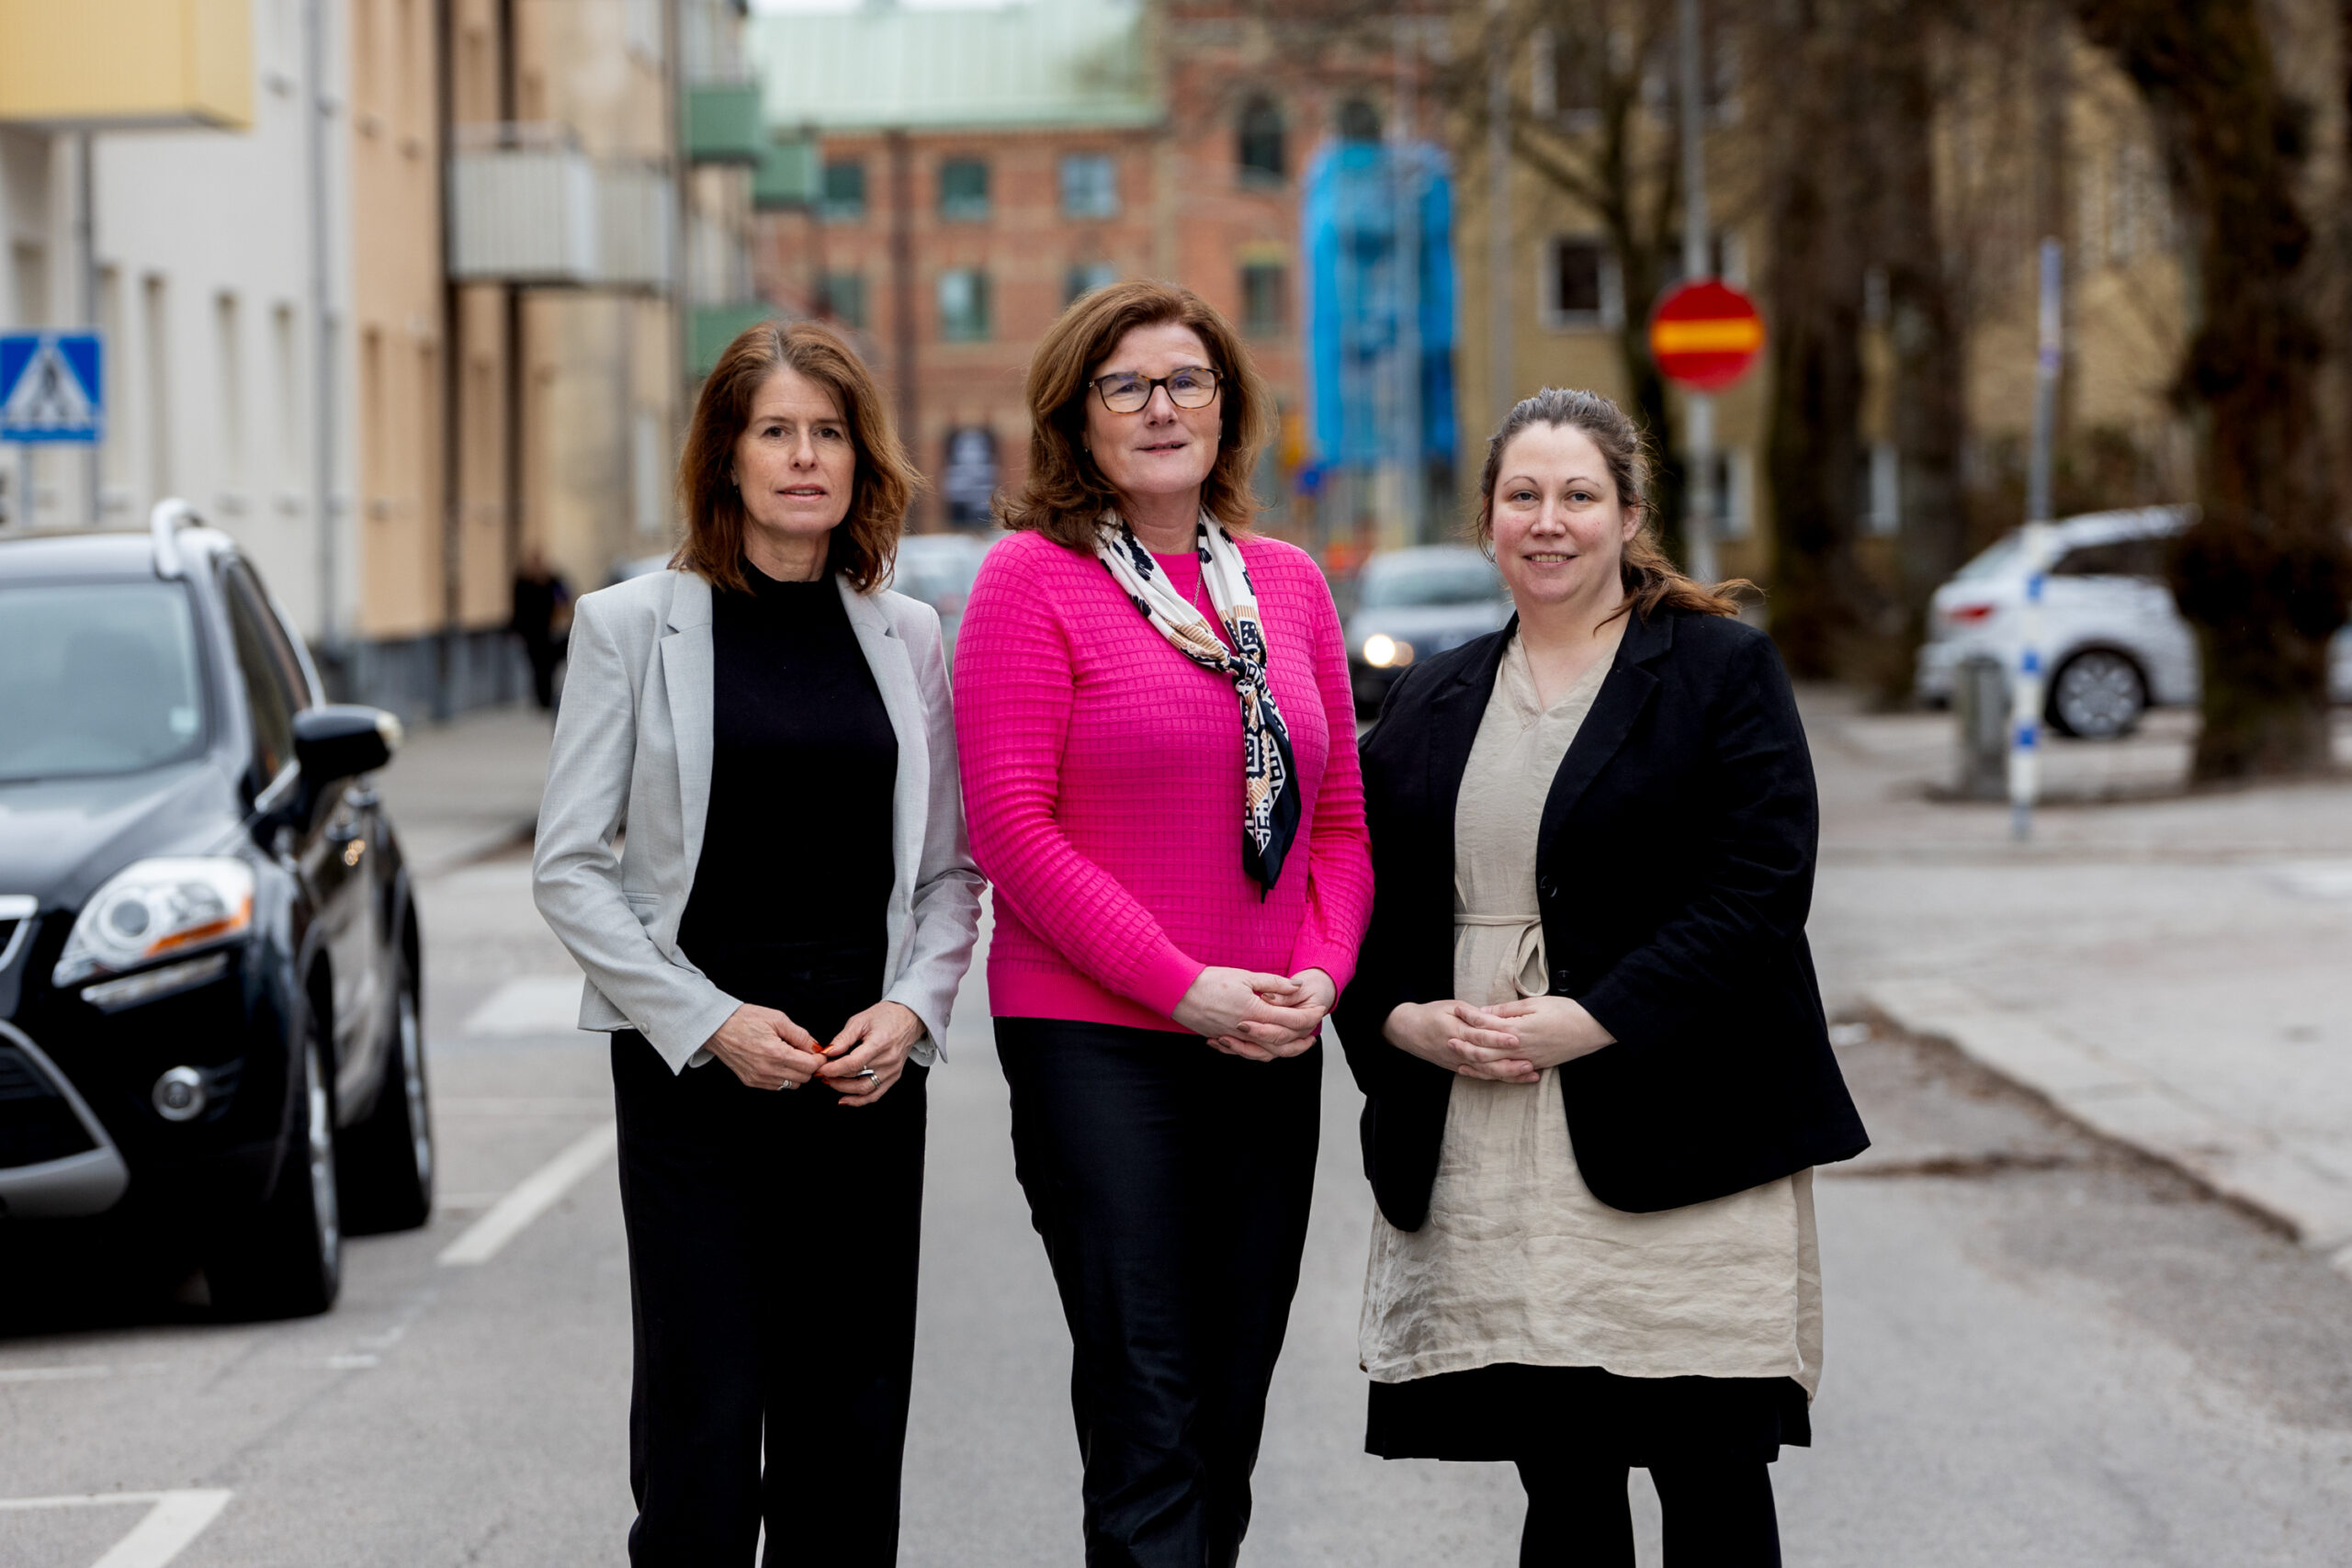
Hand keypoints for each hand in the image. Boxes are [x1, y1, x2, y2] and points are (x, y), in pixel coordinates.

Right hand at [704, 1004, 826, 1089]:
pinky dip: (783, 1076)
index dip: (818, 1059)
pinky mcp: (751, 1081)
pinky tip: (777, 1062)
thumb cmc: (745, 1019)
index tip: (818, 1052)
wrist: (718, 1028)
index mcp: (776, 1053)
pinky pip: (777, 1086)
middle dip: (809, 1065)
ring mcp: (758, 1078)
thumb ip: (800, 1035)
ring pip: (792, 1084)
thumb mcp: (777, 1018)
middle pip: (804, 1078)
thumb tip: (816, 1047)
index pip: (810, 1066)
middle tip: (803, 1052)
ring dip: (796, 1072)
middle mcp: (767, 1070)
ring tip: (789, 1056)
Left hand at [815, 1001, 925, 1106]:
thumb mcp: (861, 1020)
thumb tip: (827, 1053)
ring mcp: (892, 1071)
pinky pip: (875, 1095)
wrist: (909, 1018)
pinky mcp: (894, 1077)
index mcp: (880, 1043)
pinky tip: (844, 1099)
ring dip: (843, 1089)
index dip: (834, 1068)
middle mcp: (888, 1060)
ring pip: (864, 1089)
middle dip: (834, 1078)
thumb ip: (843, 1038)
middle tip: (821, 1073)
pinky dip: (859, 1100)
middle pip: (856, 1077)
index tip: (820, 1068)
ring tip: (830, 1082)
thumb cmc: (885, 1016)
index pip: (853, 1063)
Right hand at [1174, 967, 1325, 1061]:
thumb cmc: (1209, 981)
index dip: (1308, 1017)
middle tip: (1313, 1035)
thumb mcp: (1245, 976)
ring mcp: (1234, 1039)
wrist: (1177, 992)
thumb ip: (1273, 983)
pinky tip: (1267, 1047)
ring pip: (1265, 1054)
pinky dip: (1261, 1053)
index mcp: (1254, 1011)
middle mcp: (1246, 1030)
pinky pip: (1247, 1053)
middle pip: (1282, 1043)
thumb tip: (1296, 987)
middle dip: (1301, 1040)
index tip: (1320, 1011)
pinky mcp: (1223, 1040)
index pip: (1290, 1020)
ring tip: (1296, 1045)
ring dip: (1284, 1051)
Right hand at [1383, 1000, 1537, 1082]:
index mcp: (1456, 1031)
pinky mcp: (1458, 1068)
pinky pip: (1480, 1076)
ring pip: (1486, 1072)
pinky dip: (1497, 1078)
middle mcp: (1458, 1050)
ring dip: (1508, 1074)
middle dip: (1509, 1063)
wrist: (1408, 1031)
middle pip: (1486, 1060)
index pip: (1480, 1036)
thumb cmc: (1431, 1014)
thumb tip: (1492, 1016)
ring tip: (1529, 1074)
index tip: (1516, 1038)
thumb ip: (1472, 1014)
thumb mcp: (1450, 1007)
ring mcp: (1458, 1062)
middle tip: (1530, 1063)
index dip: (1498, 1038)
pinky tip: (1513, 1079)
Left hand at [1447, 995, 1613, 1073]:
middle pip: (1486, 1049)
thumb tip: (1486, 1011)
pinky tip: (1486, 1073)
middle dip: (1466, 1045)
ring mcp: (1528, 1060)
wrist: (1592, 1030)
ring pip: (1495, 1066)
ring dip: (1476, 1064)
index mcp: (1518, 1029)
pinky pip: (1510, 1073)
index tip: (1457, 1010)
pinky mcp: (1536, 1066)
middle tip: (1447, 1040)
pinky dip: (1495, 1074)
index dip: (1470, 1017)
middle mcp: (1520, 1048)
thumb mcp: (1535, 1004)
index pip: (1487, 1024)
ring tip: (1459, 1061)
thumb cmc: (1566, 1012)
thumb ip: (1508, 1010)